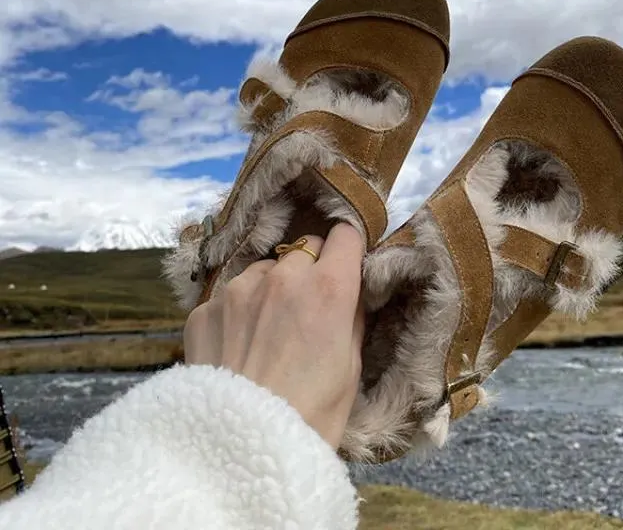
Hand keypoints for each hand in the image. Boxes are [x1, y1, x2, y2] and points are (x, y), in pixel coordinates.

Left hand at [182, 223, 365, 449]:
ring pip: (264, 269)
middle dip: (311, 268)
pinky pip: (229, 296)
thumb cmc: (310, 417)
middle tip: (307, 306)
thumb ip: (351, 317)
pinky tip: (237, 348)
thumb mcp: (351, 368)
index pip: (344, 235)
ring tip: (267, 332)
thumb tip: (350, 292)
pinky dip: (237, 312)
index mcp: (328, 289)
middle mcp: (282, 277)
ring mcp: (238, 290)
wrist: (239, 454)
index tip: (345, 263)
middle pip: (304, 247)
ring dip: (271, 287)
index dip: (347, 249)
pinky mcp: (204, 310)